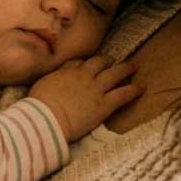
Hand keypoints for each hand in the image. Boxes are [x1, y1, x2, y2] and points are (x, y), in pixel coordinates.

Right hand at [29, 55, 144, 140]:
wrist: (46, 118)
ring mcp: (95, 89)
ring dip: (125, 69)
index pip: (77, 63)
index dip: (84, 63)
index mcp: (65, 73)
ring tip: (133, 66)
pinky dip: (134, 89)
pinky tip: (142, 87)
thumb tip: (51, 82)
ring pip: (115, 74)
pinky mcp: (104, 104)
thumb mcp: (40, 86)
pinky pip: (123, 94)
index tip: (86, 64)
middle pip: (99, 63)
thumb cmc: (37, 106)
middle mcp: (83, 76)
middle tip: (112, 61)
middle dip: (106, 61)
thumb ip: (50, 81)